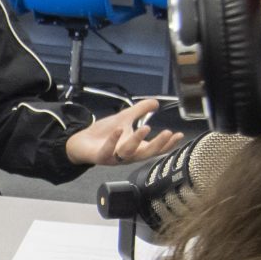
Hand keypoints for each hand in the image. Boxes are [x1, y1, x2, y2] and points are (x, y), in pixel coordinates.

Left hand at [65, 98, 186, 167]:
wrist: (81, 142)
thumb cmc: (104, 133)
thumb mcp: (125, 118)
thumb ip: (140, 111)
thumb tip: (156, 102)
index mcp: (136, 148)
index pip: (156, 148)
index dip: (168, 143)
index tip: (179, 135)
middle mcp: (128, 155)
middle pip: (146, 153)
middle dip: (158, 144)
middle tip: (167, 133)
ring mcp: (114, 157)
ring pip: (128, 153)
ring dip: (137, 141)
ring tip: (145, 128)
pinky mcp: (101, 157)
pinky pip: (108, 151)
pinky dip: (113, 141)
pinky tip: (119, 130)